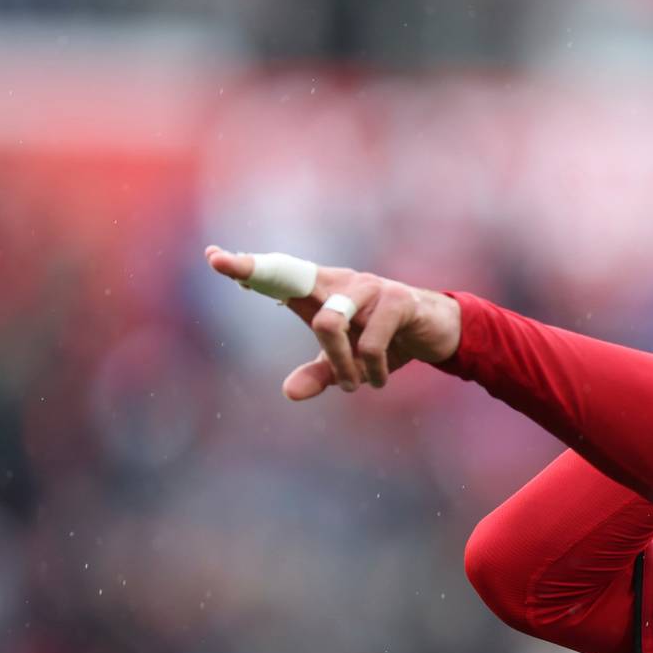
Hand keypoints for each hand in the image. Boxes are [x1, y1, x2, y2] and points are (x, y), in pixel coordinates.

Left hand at [204, 246, 461, 396]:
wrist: (440, 331)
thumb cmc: (388, 340)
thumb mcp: (349, 360)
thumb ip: (320, 373)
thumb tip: (288, 393)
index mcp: (326, 291)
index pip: (282, 275)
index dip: (248, 266)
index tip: (212, 258)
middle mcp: (343, 282)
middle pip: (291, 277)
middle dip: (252, 268)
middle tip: (217, 262)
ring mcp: (370, 288)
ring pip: (329, 323)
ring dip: (338, 364)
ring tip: (352, 387)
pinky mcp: (397, 301)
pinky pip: (369, 340)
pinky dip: (370, 369)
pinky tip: (378, 382)